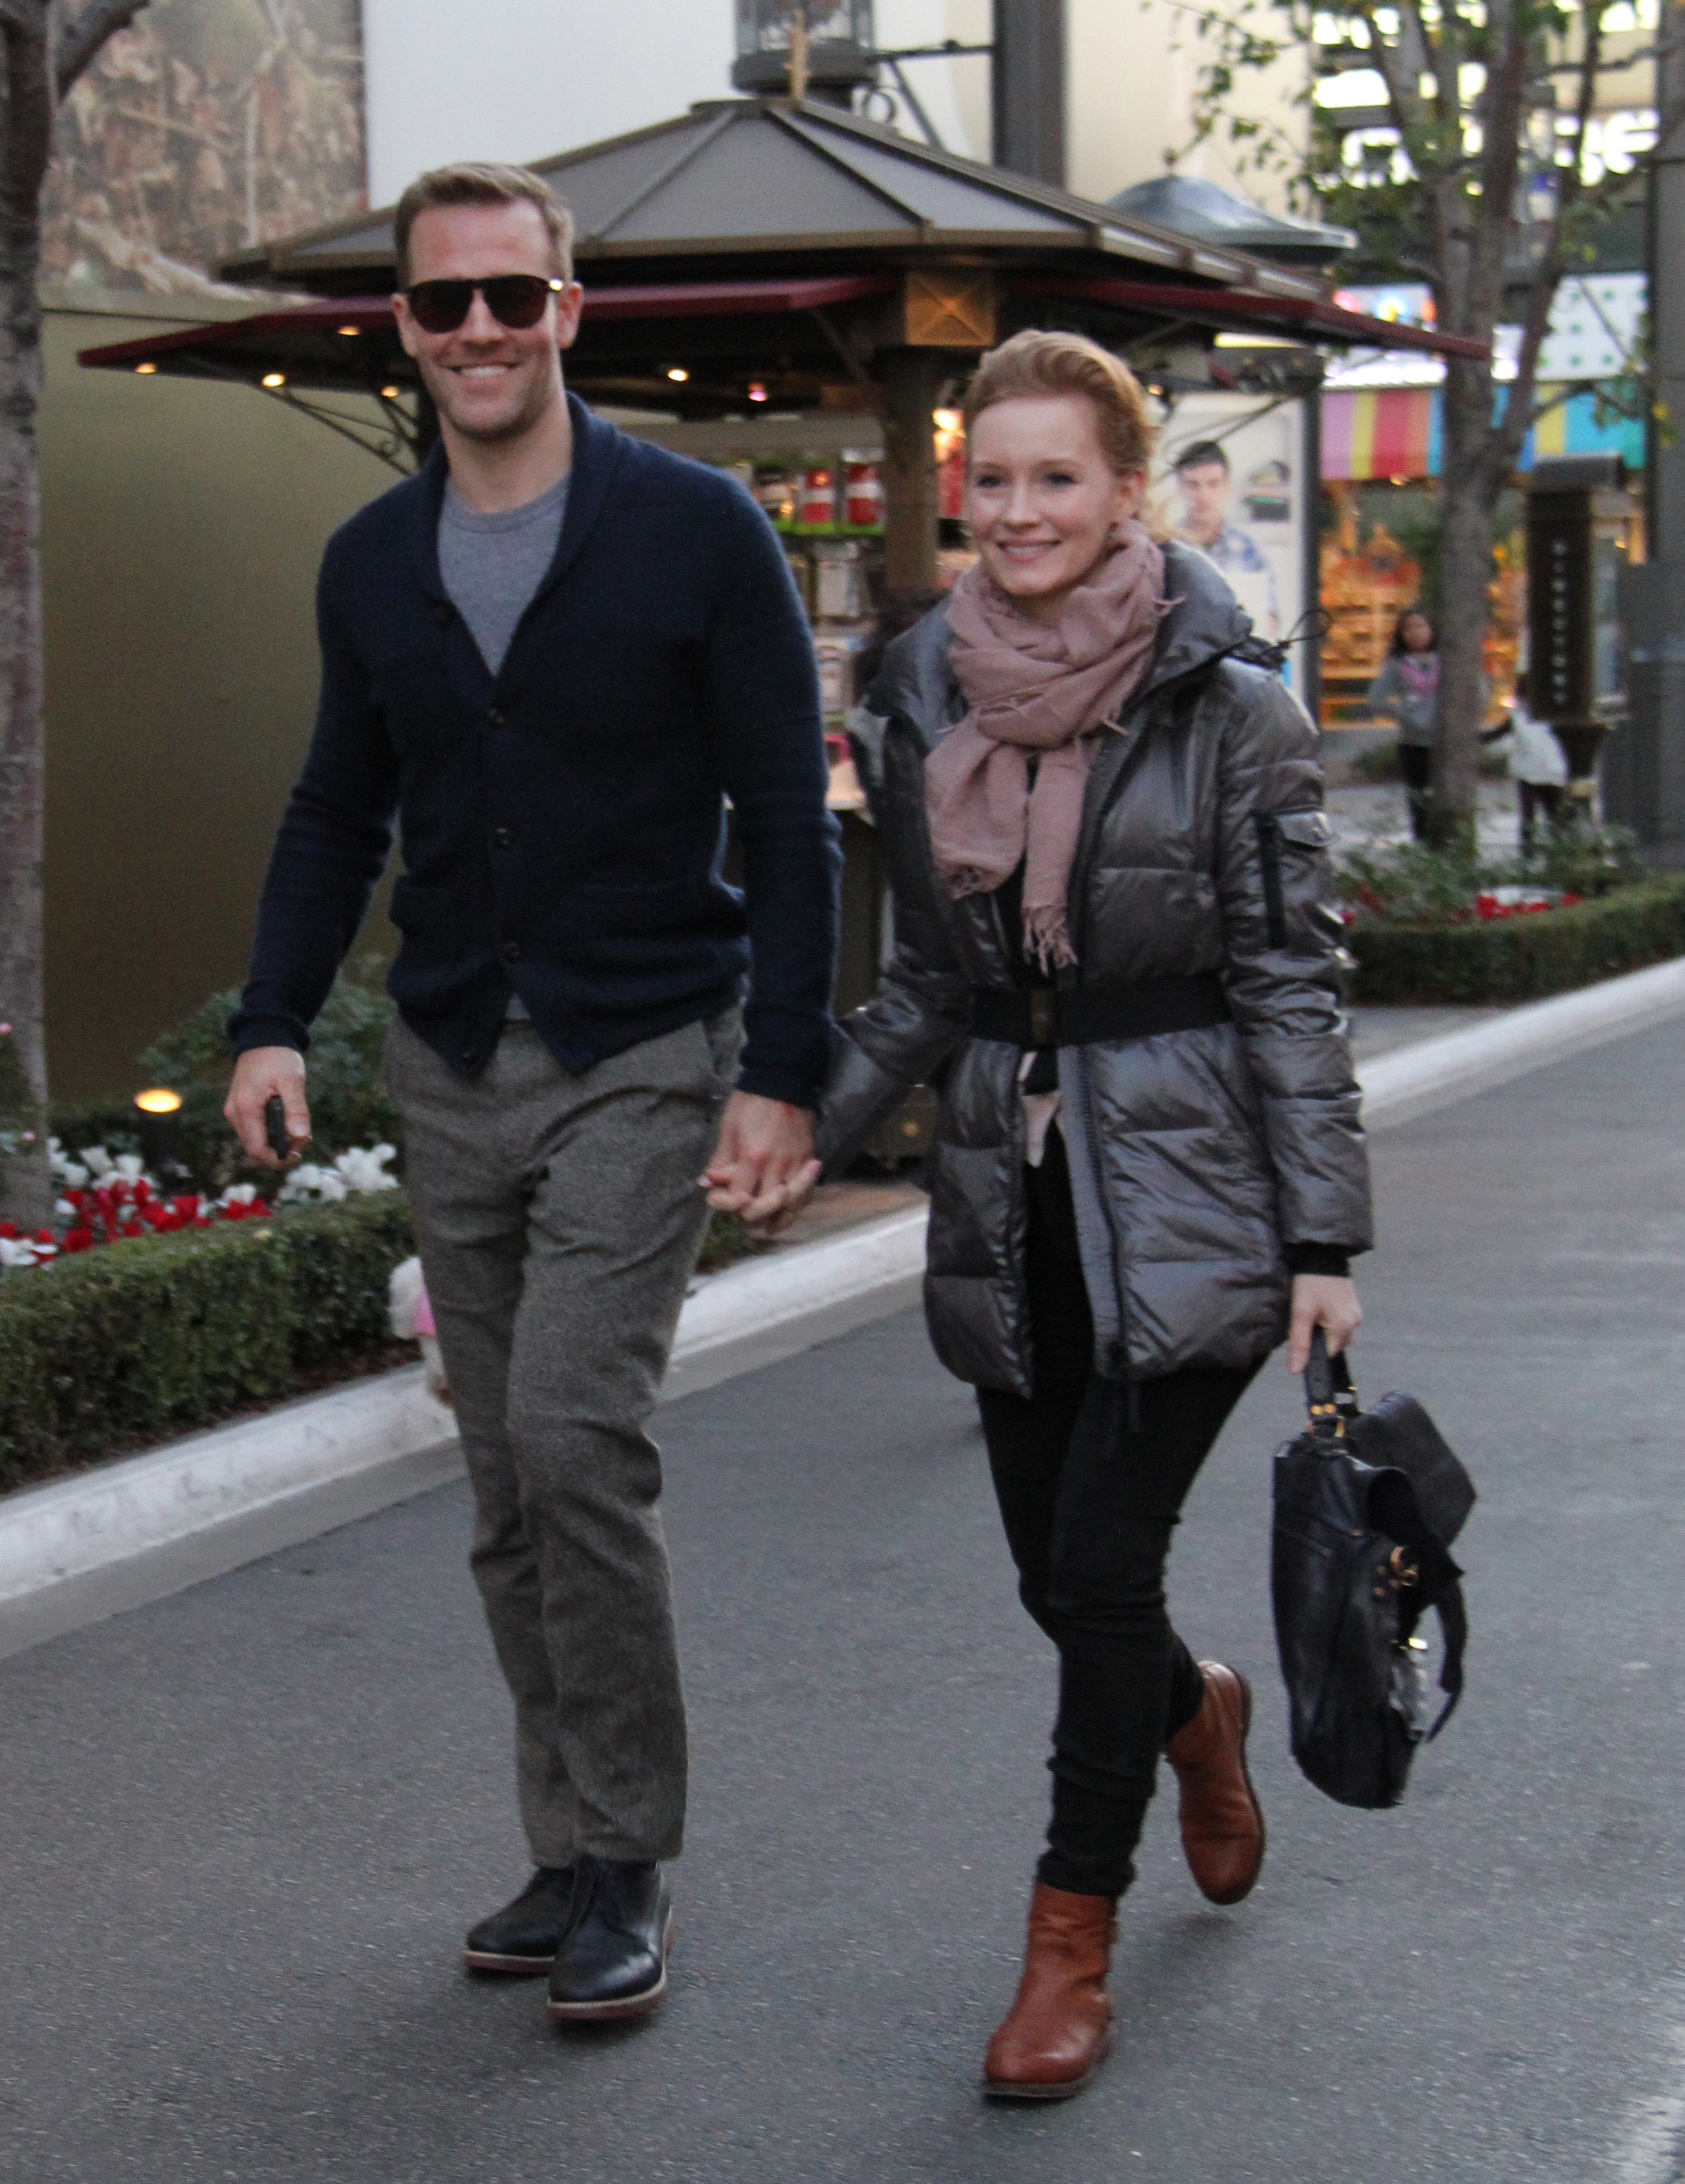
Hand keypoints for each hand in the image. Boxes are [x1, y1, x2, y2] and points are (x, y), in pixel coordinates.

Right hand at [225, 1045, 309, 1166]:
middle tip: (303, 1139)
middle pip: (254, 1149)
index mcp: (246, 1107)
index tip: (297, 1154)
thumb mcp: (292, 1081)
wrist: (263, 1038)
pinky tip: (287, 1124)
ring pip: (253, 1141)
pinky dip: (270, 1134)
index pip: (256, 1148)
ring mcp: (234, 1110)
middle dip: (279, 1152)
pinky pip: (253, 1130)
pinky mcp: (239, 1108)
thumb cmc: (278, 1058)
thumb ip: (296, 1109)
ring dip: (275, 1143)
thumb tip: (300, 1136)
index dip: (276, 1159)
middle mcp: (234, 1112)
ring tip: (298, 1132)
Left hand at [700, 1091, 819, 1232]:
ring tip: (767, 1227)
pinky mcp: (809, 1160)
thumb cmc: (751, 1101)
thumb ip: (720, 1159)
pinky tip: (788, 1210)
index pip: (738, 1198)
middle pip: (764, 1209)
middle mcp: (777, 1166)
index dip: (724, 1203)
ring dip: (776, 1219)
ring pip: (790, 1207)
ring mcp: (796, 1164)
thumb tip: (709, 1183)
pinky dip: (797, 1206)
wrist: (783, 1079)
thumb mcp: (728, 1128)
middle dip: (749, 1216)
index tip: (717, 1197)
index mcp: (753, 1157)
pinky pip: (806, 1193)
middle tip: (741, 1214)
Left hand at [1286, 1274, 1361, 1374]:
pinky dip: (1330, 1320)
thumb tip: (1297, 1370)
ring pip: (1338, 1333)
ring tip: (1311, 1313)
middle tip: (1304, 1322)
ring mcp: (1356, 1312)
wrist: (1321, 1253)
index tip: (1301, 1339)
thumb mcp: (1300, 1312)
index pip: (1328, 1354)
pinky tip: (1319, 1308)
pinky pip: (1341, 1321)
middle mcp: (1355, 1322)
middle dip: (1319, 1339)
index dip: (1313, 1350)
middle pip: (1334, 1344)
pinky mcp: (1353, 1304)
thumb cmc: (1310, 1283)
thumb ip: (1299, 1342)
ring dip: (1325, 1329)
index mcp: (1344, 1327)